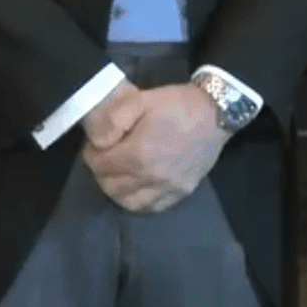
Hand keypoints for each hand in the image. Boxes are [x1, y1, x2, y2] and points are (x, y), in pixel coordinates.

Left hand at [82, 84, 226, 213]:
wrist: (216, 112)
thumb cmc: (177, 104)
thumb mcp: (141, 99)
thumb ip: (113, 118)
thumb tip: (98, 141)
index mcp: (139, 153)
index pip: (100, 165)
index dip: (91, 156)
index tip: (94, 148)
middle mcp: (152, 176)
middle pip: (111, 186)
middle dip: (100, 173)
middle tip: (103, 160)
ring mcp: (169, 187)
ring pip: (129, 202)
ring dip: (116, 190)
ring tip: (117, 175)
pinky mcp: (182, 191)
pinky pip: (152, 207)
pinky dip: (138, 201)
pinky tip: (136, 189)